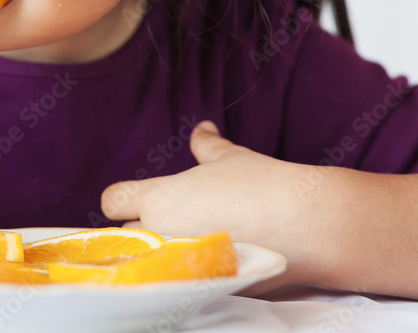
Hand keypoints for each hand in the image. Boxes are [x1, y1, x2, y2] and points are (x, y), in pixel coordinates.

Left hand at [100, 120, 325, 283]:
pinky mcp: (203, 286)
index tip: (136, 198)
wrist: (305, 224)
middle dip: (139, 229)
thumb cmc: (263, 184)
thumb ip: (207, 146)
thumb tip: (202, 130)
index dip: (122, 198)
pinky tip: (208, 262)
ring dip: (160, 253)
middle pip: (125, 236)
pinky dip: (187, 272)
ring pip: (150, 261)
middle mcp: (161, 233)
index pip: (112, 201)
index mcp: (160, 198)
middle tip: (168, 220)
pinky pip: (180, 279)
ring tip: (187, 241)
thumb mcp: (230, 158)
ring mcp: (180, 265)